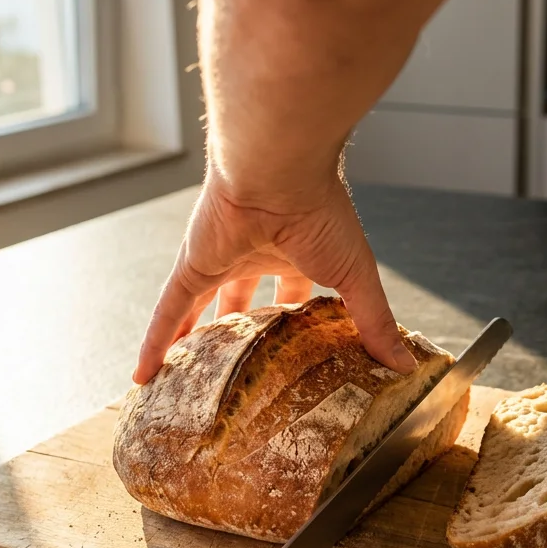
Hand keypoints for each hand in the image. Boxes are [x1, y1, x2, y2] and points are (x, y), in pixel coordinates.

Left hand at [133, 174, 417, 383]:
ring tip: (185, 376)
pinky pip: (168, 311)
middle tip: (237, 366)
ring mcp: (220, 261)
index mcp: (297, 252)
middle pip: (244, 301)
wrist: (278, 171)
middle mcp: (255, 255)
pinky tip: (142, 374)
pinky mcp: (191, 265)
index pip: (295, 293)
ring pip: (200, 309)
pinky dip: (155, 341)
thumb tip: (403, 363)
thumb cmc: (322, 210)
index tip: (298, 351)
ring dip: (194, 339)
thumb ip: (374, 321)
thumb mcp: (355, 276)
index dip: (296, 320)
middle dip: (241, 329)